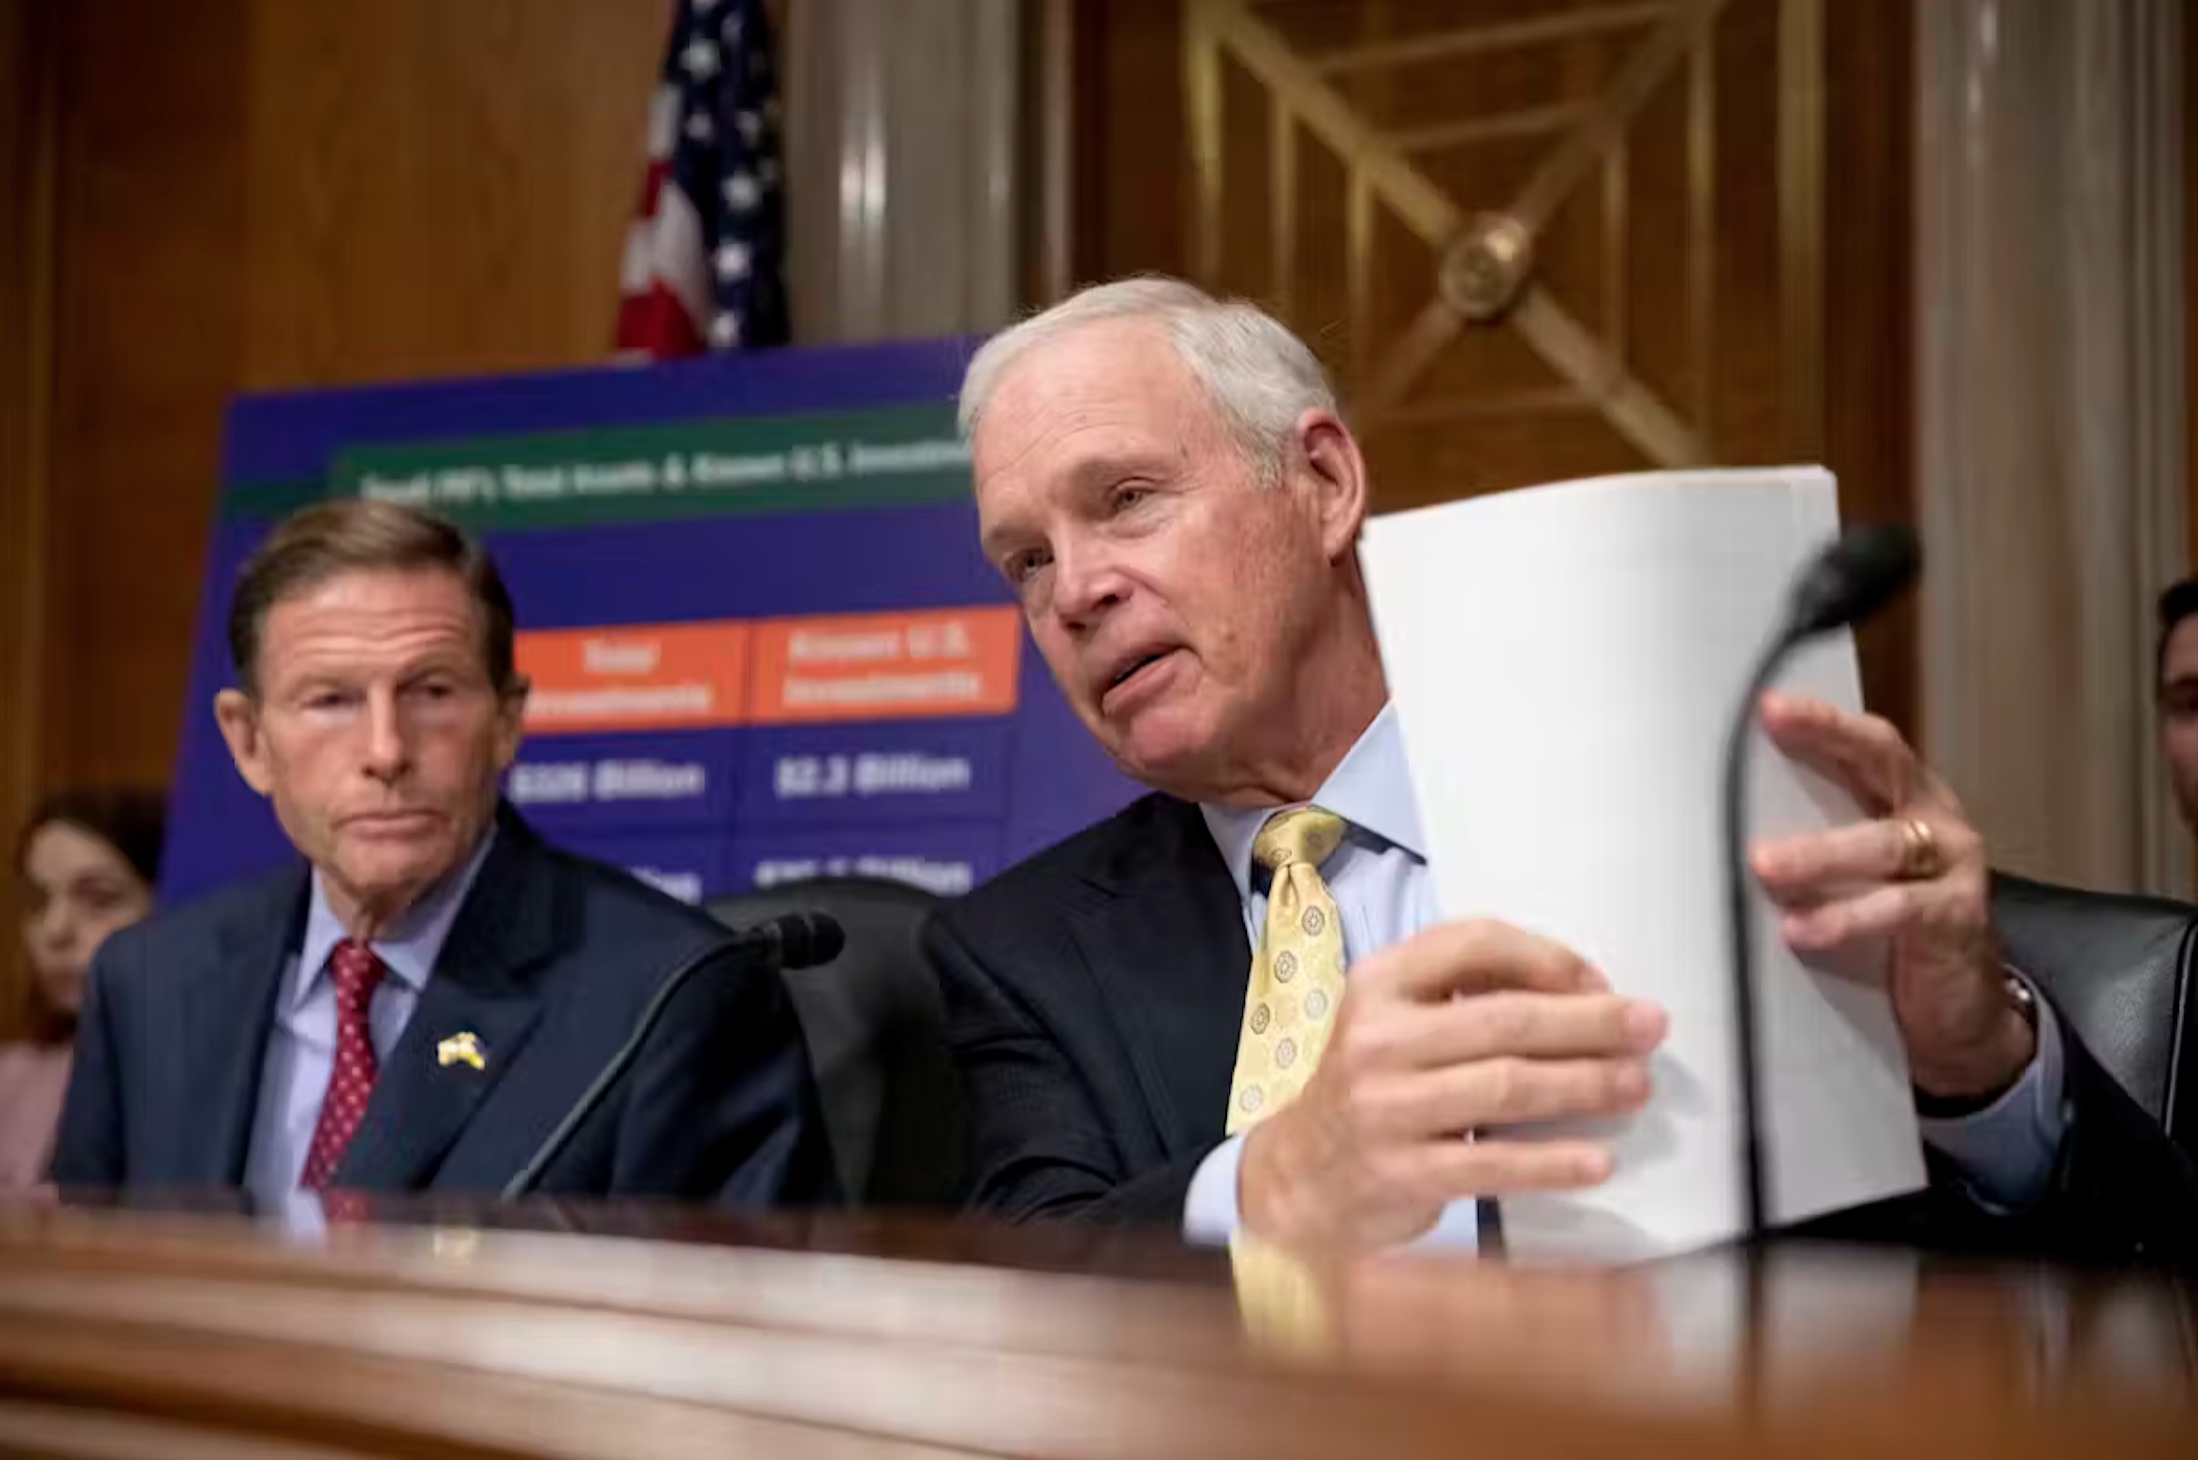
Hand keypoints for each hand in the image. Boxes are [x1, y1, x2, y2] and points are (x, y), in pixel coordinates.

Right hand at [1237, 919, 1666, 1251]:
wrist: (1293, 1176)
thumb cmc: (1363, 1087)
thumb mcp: (1388, 1020)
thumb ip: (1458, 996)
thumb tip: (1575, 992)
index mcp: (1377, 983)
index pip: (1472, 942)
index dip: (1547, 957)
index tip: (1598, 982)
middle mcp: (1376, 1038)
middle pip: (1506, 1018)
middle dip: (1591, 1022)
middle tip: (1650, 1028)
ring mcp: (1385, 1107)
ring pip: (1508, 1086)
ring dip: (1586, 1084)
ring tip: (1636, 1086)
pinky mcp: (1400, 1172)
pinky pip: (1492, 1164)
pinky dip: (1552, 1162)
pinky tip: (1597, 1161)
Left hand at [1750, 692, 2032, 1100]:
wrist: (1958, 1008)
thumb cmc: (1889, 930)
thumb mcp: (1848, 876)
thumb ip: (1808, 842)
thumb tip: (1714, 826)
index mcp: (1903, 798)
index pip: (1864, 744)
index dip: (1822, 721)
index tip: (1767, 705)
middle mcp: (1934, 819)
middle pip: (1884, 764)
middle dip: (1828, 740)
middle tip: (1764, 739)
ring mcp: (1952, 866)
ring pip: (1884, 845)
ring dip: (1819, 853)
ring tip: (1763, 865)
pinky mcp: (1956, 919)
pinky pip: (1898, 911)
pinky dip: (1846, 919)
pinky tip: (1799, 931)